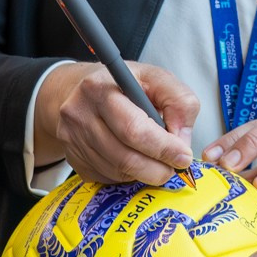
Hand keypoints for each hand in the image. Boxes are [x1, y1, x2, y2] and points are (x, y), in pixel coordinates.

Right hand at [34, 61, 198, 186]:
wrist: (79, 92)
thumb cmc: (122, 85)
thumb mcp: (155, 78)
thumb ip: (179, 102)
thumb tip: (182, 140)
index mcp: (100, 88)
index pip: (134, 128)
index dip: (163, 147)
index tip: (184, 156)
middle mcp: (79, 115)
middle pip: (125, 157)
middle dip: (158, 168)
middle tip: (175, 167)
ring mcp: (72, 140)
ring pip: (118, 172)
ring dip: (145, 173)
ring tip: (157, 161)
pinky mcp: (74, 159)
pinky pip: (108, 178)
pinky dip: (128, 175)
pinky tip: (134, 159)